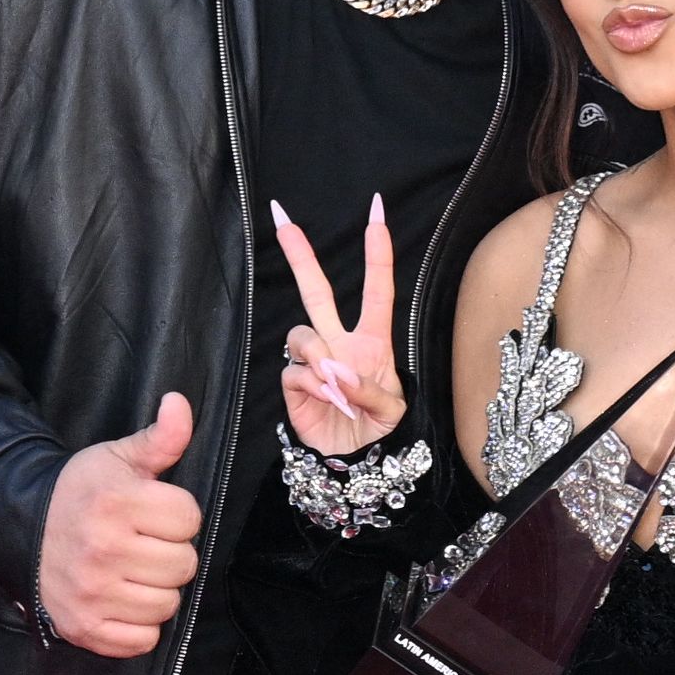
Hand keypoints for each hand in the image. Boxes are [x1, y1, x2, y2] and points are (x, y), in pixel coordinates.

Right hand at [40, 395, 205, 657]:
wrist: (20, 531)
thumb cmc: (79, 494)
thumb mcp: (117, 458)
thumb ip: (160, 438)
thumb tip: (180, 404)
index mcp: (116, 503)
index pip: (189, 518)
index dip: (176, 514)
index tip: (152, 513)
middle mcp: (103, 549)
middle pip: (184, 564)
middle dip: (169, 552)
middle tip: (142, 544)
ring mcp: (92, 592)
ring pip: (168, 604)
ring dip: (157, 590)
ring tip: (132, 571)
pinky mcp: (85, 627)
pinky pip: (144, 639)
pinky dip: (139, 625)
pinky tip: (122, 599)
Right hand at [274, 197, 406, 452]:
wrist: (355, 462)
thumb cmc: (381, 431)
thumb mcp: (392, 412)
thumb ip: (369, 390)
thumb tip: (337, 371)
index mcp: (373, 342)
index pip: (377, 291)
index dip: (377, 253)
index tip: (376, 212)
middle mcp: (340, 343)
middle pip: (317, 292)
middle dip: (300, 256)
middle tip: (282, 219)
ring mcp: (315, 361)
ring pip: (301, 334)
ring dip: (320, 358)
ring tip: (338, 389)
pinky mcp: (294, 382)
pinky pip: (294, 369)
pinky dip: (311, 384)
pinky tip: (327, 401)